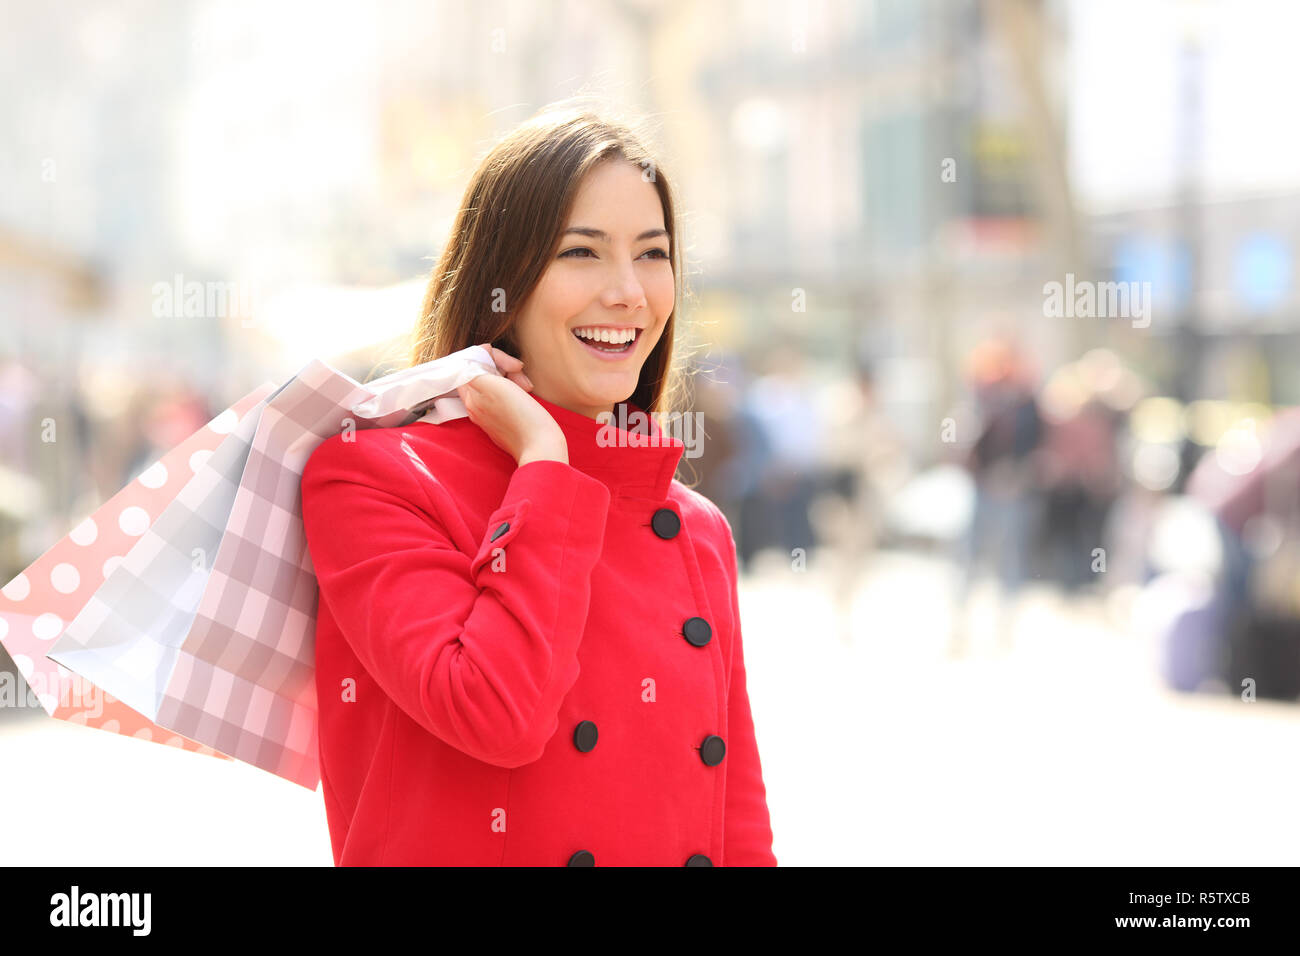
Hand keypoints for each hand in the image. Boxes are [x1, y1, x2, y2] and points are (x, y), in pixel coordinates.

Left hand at [459, 343, 567, 465]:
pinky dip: (516, 390)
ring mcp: (489, 415)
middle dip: (503, 367)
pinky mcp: (503, 421)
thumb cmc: (522, 417)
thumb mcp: (494, 387)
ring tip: (527, 386)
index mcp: (471, 397)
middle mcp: (476, 406)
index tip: (509, 364)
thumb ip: (473, 372)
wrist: (542, 447)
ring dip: (513, 378)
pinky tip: (527, 394)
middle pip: (484, 372)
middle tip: (520, 373)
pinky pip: (505, 396)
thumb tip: (464, 362)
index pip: (470, 364)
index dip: (490, 357)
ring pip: (496, 383)